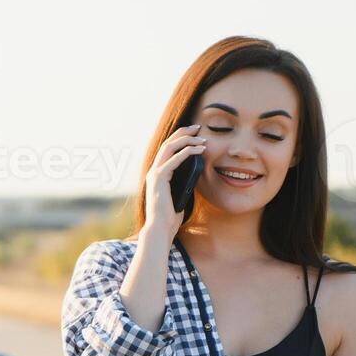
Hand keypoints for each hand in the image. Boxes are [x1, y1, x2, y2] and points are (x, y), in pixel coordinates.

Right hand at [139, 123, 206, 242]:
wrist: (160, 228)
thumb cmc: (170, 216)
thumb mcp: (180, 194)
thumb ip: (183, 182)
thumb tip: (196, 171)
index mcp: (157, 174)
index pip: (167, 150)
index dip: (180, 138)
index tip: (194, 134)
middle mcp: (153, 171)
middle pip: (167, 143)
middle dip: (183, 132)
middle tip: (198, 127)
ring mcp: (154, 173)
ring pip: (170, 147)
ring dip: (187, 139)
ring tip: (202, 138)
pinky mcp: (159, 178)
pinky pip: (174, 159)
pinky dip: (187, 152)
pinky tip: (199, 149)